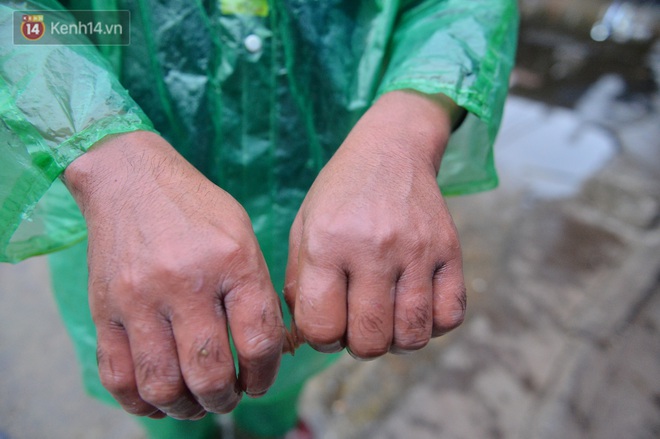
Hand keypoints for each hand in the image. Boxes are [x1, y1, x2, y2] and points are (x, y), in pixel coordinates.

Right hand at [64, 132, 284, 418]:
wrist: (131, 179)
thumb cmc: (197, 210)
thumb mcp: (243, 238)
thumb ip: (257, 293)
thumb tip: (269, 353)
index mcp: (232, 261)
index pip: (258, 341)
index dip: (264, 375)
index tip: (259, 382)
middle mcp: (185, 281)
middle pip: (209, 372)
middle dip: (224, 399)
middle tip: (227, 397)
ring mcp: (139, 297)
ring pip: (161, 384)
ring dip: (184, 408)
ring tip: (195, 403)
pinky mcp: (104, 308)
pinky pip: (117, 376)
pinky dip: (139, 401)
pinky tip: (157, 398)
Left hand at [285, 91, 466, 358]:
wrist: (391, 149)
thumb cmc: (339, 195)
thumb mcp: (302, 228)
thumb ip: (298, 284)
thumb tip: (307, 335)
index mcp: (327, 243)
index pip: (322, 327)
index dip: (321, 339)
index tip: (327, 323)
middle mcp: (373, 248)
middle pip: (370, 341)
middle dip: (358, 345)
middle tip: (357, 322)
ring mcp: (416, 250)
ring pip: (412, 336)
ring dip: (396, 339)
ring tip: (387, 317)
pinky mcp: (449, 250)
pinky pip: (450, 316)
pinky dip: (433, 324)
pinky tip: (415, 305)